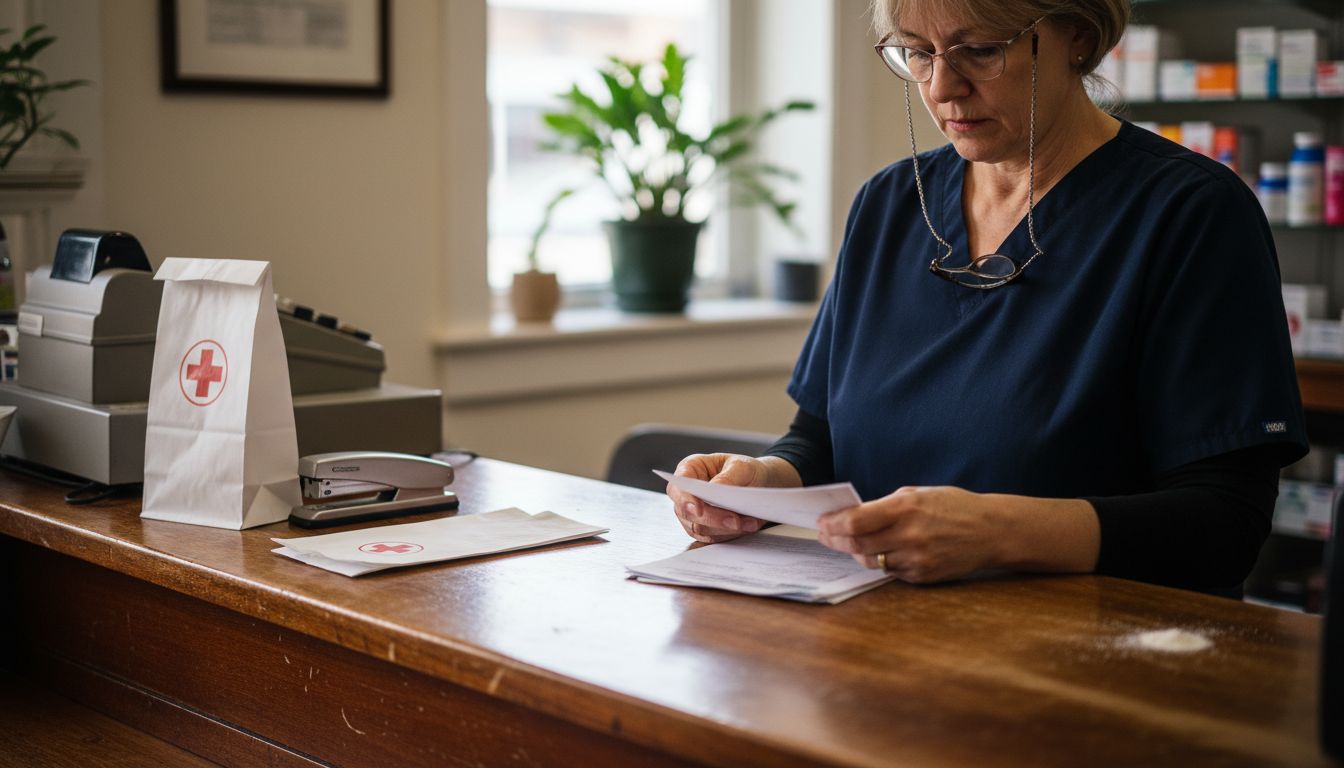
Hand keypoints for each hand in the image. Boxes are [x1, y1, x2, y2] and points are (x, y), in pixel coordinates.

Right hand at [667, 453, 772, 542]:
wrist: (757, 482)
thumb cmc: (744, 469)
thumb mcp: (741, 466)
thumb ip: (727, 477)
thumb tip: (716, 489)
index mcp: (690, 469)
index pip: (677, 486)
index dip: (684, 499)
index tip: (698, 509)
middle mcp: (687, 493)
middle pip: (687, 513)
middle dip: (712, 518)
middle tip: (735, 520)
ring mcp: (692, 513)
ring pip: (700, 528)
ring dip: (725, 529)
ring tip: (749, 522)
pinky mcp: (704, 528)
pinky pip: (712, 537)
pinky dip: (731, 534)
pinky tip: (747, 526)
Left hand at [817, 486, 998, 582]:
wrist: (991, 531)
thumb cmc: (953, 506)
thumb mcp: (918, 494)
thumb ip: (885, 505)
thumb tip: (852, 516)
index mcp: (906, 509)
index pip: (855, 522)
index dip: (833, 524)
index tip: (822, 522)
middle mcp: (909, 536)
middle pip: (857, 545)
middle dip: (835, 540)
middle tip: (824, 535)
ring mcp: (916, 560)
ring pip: (871, 561)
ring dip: (855, 552)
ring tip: (846, 543)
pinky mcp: (922, 576)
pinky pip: (890, 571)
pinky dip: (879, 561)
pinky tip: (876, 552)